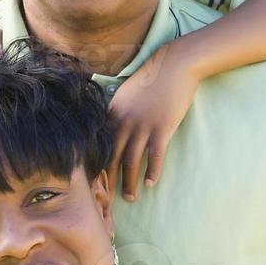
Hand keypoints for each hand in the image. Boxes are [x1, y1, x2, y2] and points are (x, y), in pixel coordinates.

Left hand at [107, 43, 200, 200]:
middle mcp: (123, 122)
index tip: (91, 181)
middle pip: (110, 157)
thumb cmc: (151, 79)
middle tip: (104, 199)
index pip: (98, 145)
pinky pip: (154, 156)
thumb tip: (111, 127)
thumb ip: (116, 111)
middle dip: (107, 180)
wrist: (174, 65)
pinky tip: (150, 184)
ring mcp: (142, 126)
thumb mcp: (125, 93)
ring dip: (129, 182)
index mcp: (112, 113)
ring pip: (130, 161)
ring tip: (129, 198)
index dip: (94, 165)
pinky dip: (151, 171)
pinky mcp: (161, 128)